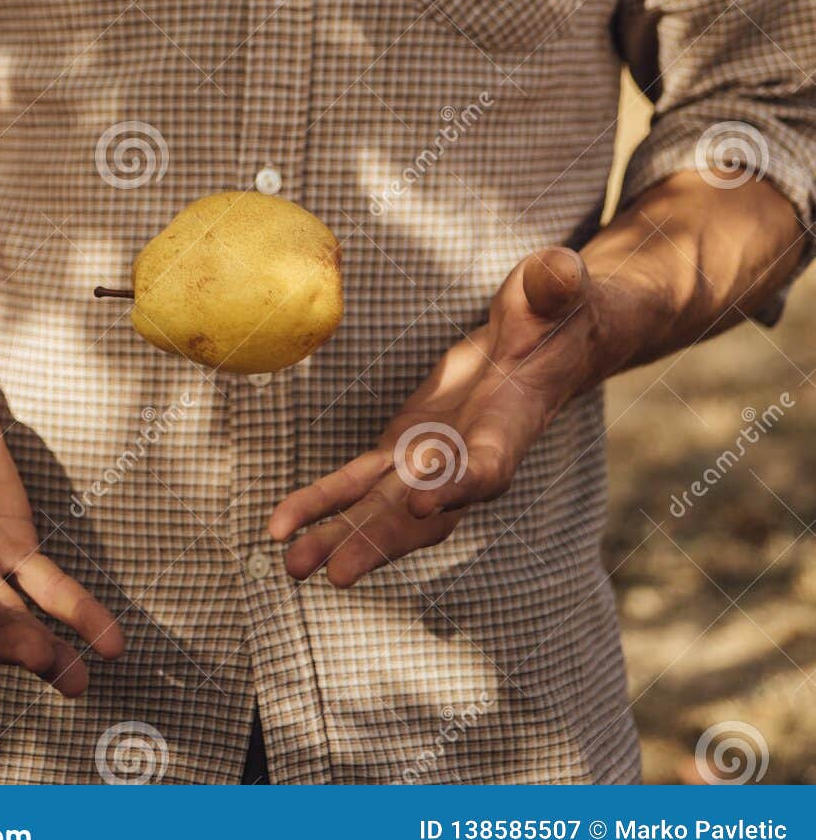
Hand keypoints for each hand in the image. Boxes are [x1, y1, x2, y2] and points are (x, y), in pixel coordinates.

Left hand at [270, 247, 598, 586]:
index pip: (487, 465)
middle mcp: (470, 457)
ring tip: (292, 567)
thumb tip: (558, 268)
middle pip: (426, 511)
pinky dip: (322, 503)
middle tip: (339, 571)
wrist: (542, 343)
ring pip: (385, 509)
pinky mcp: (404, 449)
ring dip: (341, 536)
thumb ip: (554, 286)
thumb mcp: (555, 290)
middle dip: (382, 540)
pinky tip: (281, 527)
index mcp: (511, 424)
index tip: (416, 501)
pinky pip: (358, 482)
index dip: (454, 485)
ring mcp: (433, 459)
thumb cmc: (553, 312)